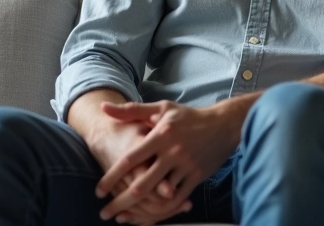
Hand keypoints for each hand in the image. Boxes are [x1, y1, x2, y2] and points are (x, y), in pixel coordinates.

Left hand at [95, 101, 236, 222]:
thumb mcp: (162, 109)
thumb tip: (104, 108)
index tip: (98, 191)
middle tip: (105, 213)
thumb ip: (132, 110)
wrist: (224, 124)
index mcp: (161, 135)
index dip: (111, 177)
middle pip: (142, 184)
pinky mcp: (198, 175)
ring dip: (140, 209)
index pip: (131, 159)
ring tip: (125, 218)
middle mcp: (173, 151)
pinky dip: (164, 209)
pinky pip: (178, 198)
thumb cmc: (189, 116)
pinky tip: (151, 214)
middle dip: (120, 201)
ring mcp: (186, 165)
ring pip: (159, 195)